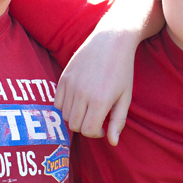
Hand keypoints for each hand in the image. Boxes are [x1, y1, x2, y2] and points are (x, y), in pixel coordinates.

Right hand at [56, 30, 135, 145]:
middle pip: (74, 125)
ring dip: (75, 116)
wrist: (111, 40)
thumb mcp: (126, 97)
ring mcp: (70, 84)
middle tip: (96, 118)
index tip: (104, 127)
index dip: (96, 133)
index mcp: (100, 100)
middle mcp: (82, 93)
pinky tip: (79, 99)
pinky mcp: (63, 77)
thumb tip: (112, 142)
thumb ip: (118, 121)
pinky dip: (65, 106)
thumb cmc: (122, 70)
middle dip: (86, 126)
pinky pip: (57, 102)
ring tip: (88, 108)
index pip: (88, 131)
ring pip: (64, 115)